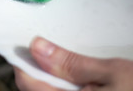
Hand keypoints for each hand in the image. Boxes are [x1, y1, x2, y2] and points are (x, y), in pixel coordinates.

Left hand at [14, 37, 132, 90]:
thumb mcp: (110, 71)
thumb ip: (70, 63)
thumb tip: (38, 48)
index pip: (28, 84)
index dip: (23, 63)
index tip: (24, 46)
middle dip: (37, 70)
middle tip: (43, 49)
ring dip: (50, 78)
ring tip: (59, 60)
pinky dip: (62, 86)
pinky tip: (72, 76)